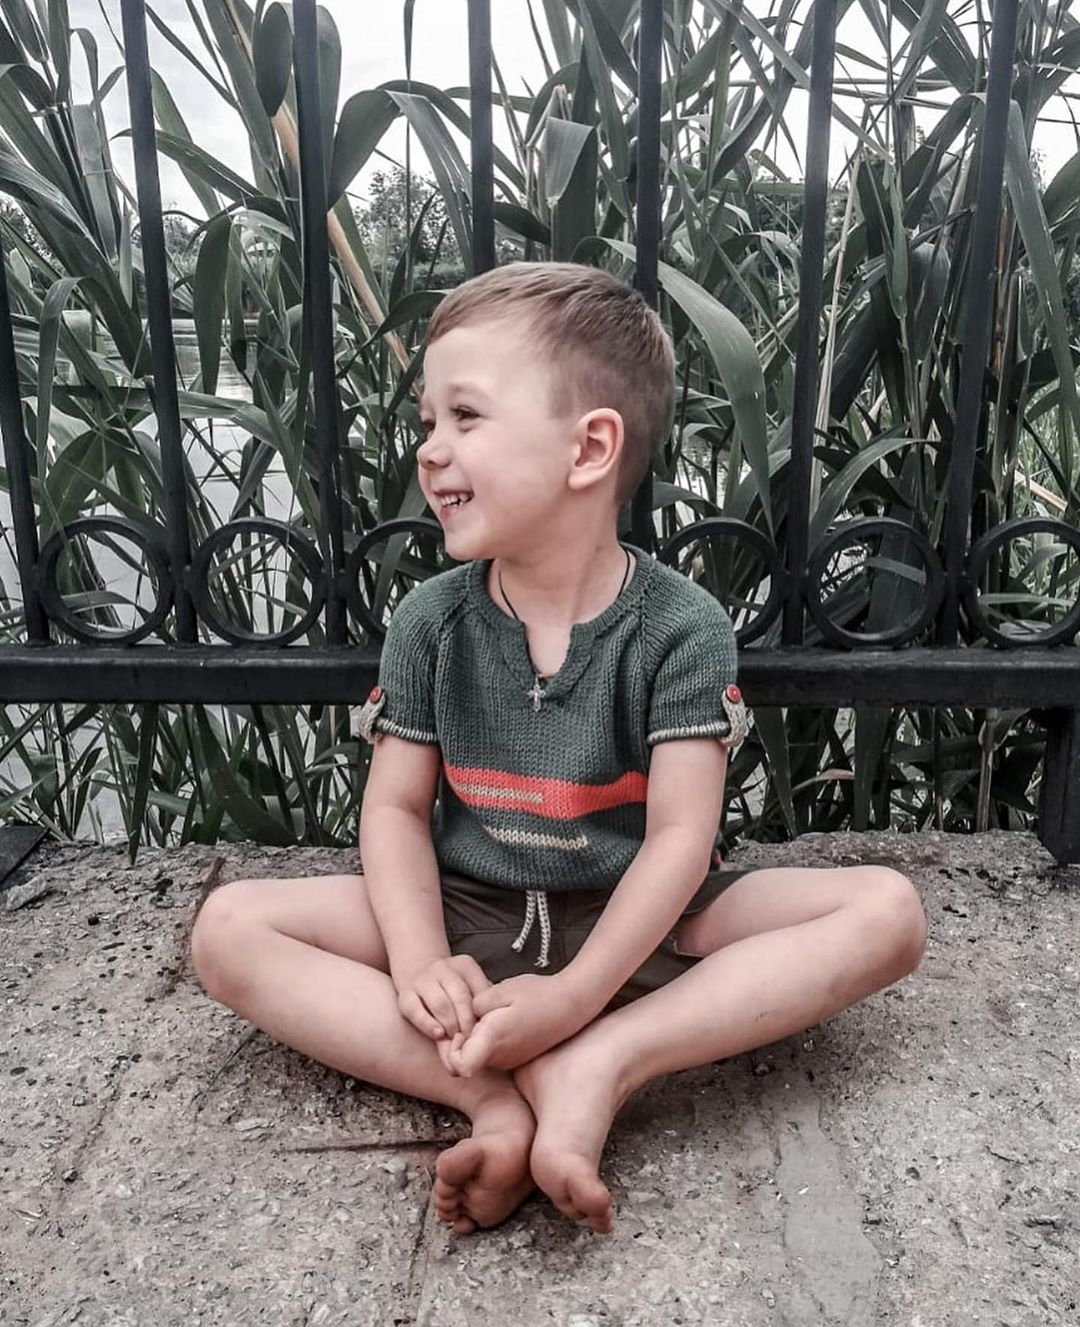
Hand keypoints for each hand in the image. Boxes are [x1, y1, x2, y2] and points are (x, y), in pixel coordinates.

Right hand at [396, 955, 490, 1043]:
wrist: (418, 970)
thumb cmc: (453, 988)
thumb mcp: (472, 985)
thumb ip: (484, 1000)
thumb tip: (496, 1025)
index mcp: (465, 965)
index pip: (480, 989)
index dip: (484, 1014)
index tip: (487, 1031)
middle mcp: (443, 969)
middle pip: (460, 997)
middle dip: (468, 1023)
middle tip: (472, 1041)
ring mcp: (422, 980)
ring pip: (440, 1004)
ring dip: (451, 1026)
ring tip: (457, 1040)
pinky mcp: (405, 995)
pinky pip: (415, 1011)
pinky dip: (428, 1024)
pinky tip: (439, 1035)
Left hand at [447, 973, 584, 1075]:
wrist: (572, 1005)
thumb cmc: (537, 995)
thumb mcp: (500, 990)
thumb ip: (474, 1005)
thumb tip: (465, 1017)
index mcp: (492, 1041)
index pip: (458, 1066)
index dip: (450, 1049)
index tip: (458, 1028)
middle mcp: (499, 1059)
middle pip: (465, 1061)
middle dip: (462, 1041)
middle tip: (475, 1015)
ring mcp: (509, 1061)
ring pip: (480, 1058)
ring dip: (478, 1041)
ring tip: (492, 1015)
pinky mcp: (518, 1059)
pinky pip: (495, 1055)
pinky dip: (492, 1042)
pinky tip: (504, 1021)